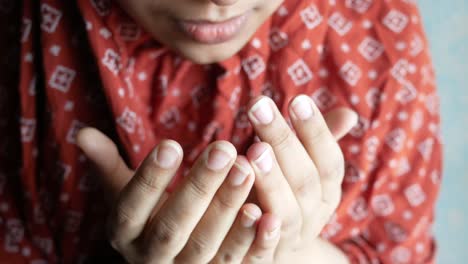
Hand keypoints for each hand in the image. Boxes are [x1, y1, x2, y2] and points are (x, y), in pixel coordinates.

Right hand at [76, 129, 280, 263]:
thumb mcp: (126, 196)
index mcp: (126, 234)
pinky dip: (256, 245)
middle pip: (174, 227)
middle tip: (225, 149)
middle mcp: (153, 259)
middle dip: (200, 188)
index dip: (150, 179)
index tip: (171, 145)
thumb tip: (82, 133)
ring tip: (248, 170)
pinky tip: (271, 215)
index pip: (131, 207)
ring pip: (209, 249)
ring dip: (229, 212)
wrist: (169, 262)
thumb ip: (109, 167)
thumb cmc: (149, 217)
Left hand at [243, 95, 357, 261]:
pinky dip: (260, 231)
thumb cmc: (285, 193)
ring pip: (288, 213)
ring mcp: (292, 240)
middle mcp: (315, 216)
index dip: (316, 131)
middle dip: (283, 142)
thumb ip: (317, 142)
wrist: (275, 249)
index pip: (328, 160)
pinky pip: (265, 249)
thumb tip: (349, 114)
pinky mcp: (267, 259)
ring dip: (273, 182)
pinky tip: (246, 207)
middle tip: (259, 107)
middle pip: (305, 180)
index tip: (297, 99)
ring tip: (253, 150)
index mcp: (327, 192)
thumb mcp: (302, 168)